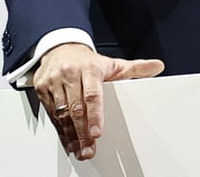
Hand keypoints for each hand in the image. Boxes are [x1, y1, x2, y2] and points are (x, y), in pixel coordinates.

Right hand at [33, 43, 164, 159]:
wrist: (59, 48)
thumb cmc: (87, 61)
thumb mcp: (112, 64)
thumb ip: (135, 68)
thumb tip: (157, 66)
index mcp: (90, 68)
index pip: (93, 94)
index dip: (96, 114)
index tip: (98, 132)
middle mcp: (70, 74)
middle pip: (77, 108)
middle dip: (83, 132)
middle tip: (89, 149)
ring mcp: (54, 82)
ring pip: (62, 113)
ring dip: (71, 135)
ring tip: (80, 150)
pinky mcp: (42, 89)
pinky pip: (52, 114)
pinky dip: (60, 130)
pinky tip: (68, 141)